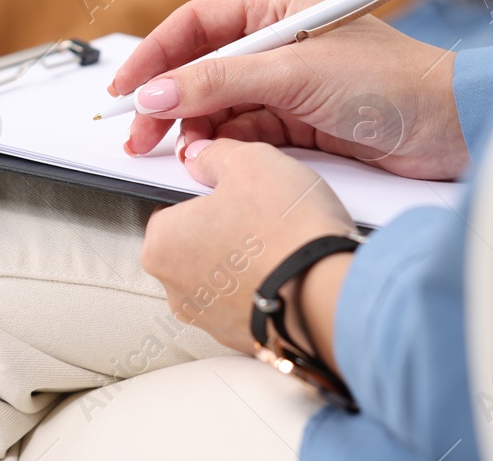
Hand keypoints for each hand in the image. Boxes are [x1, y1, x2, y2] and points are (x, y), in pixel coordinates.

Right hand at [107, 0, 468, 179]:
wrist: (453, 130)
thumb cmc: (392, 82)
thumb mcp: (295, 74)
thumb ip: (219, 82)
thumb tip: (154, 94)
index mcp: (281, 6)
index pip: (198, 23)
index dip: (155, 54)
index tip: (124, 89)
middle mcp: (281, 41)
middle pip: (201, 67)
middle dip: (166, 99)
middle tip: (138, 134)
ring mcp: (289, 85)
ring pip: (219, 105)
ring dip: (193, 128)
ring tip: (179, 152)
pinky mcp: (300, 125)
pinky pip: (243, 133)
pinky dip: (222, 147)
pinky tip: (210, 160)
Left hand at [140, 139, 355, 357]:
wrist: (331, 294)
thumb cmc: (286, 232)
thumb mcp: (250, 162)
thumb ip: (215, 155)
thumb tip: (203, 156)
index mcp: (161, 245)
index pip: (171, 206)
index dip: (206, 192)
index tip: (232, 189)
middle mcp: (176, 290)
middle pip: (195, 243)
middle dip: (225, 227)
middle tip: (261, 211)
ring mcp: (210, 320)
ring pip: (222, 274)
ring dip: (245, 259)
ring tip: (281, 240)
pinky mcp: (243, 338)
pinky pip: (248, 300)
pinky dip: (265, 284)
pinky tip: (289, 268)